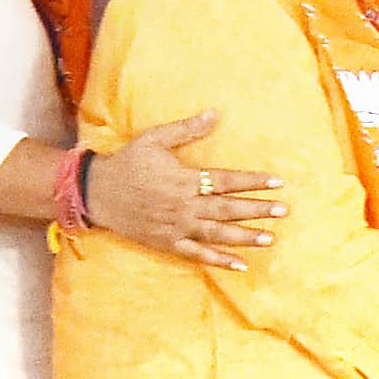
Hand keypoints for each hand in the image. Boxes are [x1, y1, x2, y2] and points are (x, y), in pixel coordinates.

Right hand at [90, 110, 280, 266]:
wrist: (96, 192)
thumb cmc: (128, 162)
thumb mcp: (154, 139)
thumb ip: (186, 129)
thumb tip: (215, 113)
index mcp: (183, 179)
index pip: (225, 181)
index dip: (252, 182)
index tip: (277, 183)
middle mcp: (183, 205)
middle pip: (226, 209)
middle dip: (256, 210)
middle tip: (283, 211)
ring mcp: (176, 227)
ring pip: (216, 235)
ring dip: (244, 237)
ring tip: (270, 238)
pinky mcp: (167, 243)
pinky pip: (196, 254)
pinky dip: (218, 261)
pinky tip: (240, 265)